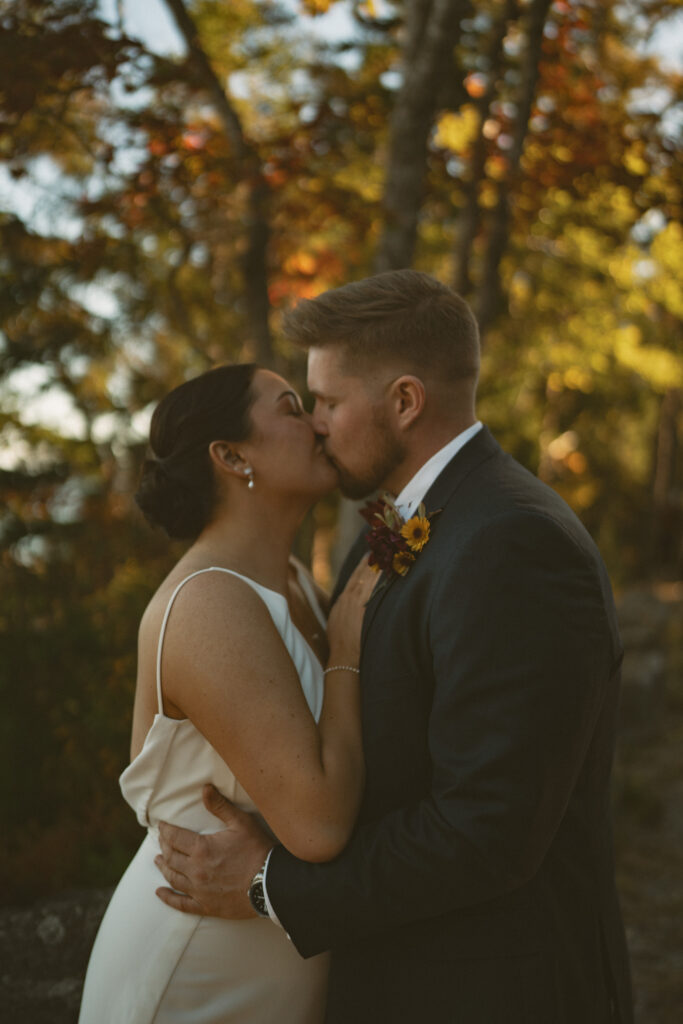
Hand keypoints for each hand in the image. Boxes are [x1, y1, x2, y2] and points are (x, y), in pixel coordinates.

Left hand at [155, 784, 272, 918]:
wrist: (270, 884)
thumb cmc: (257, 850)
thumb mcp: (241, 823)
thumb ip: (220, 806)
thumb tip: (205, 788)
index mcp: (201, 849)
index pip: (174, 838)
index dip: (166, 830)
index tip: (161, 826)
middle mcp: (195, 871)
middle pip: (171, 857)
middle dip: (164, 847)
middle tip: (161, 840)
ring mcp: (199, 891)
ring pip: (173, 878)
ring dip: (163, 868)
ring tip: (157, 861)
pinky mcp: (206, 906)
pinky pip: (181, 904)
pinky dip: (168, 898)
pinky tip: (160, 893)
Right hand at [326, 555, 376, 666]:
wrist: (343, 657)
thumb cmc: (340, 643)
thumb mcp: (337, 620)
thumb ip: (344, 608)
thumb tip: (348, 602)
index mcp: (343, 599)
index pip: (354, 577)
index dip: (362, 565)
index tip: (369, 555)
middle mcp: (350, 598)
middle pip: (362, 574)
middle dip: (372, 560)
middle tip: (381, 547)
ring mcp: (358, 603)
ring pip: (370, 579)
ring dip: (378, 566)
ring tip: (387, 554)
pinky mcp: (365, 609)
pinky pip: (375, 590)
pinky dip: (380, 580)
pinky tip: (388, 572)